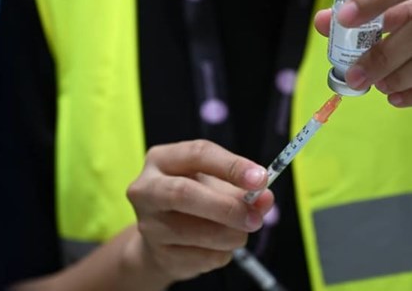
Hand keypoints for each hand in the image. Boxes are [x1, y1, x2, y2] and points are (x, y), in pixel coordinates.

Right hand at [125, 140, 272, 284]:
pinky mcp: (158, 254)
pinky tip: (221, 246)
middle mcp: (146, 189)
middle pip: (183, 194)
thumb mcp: (215, 183)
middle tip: (256, 218)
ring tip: (243, 231)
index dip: (232, 166)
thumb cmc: (194, 200)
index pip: (198, 154)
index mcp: (162, 159)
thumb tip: (265, 198)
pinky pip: (201, 257)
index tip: (261, 179)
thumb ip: (241, 188)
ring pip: (195, 232)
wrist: (163, 239)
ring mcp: (149, 224)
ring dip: (231, 234)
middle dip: (227, 207)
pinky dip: (222, 252)